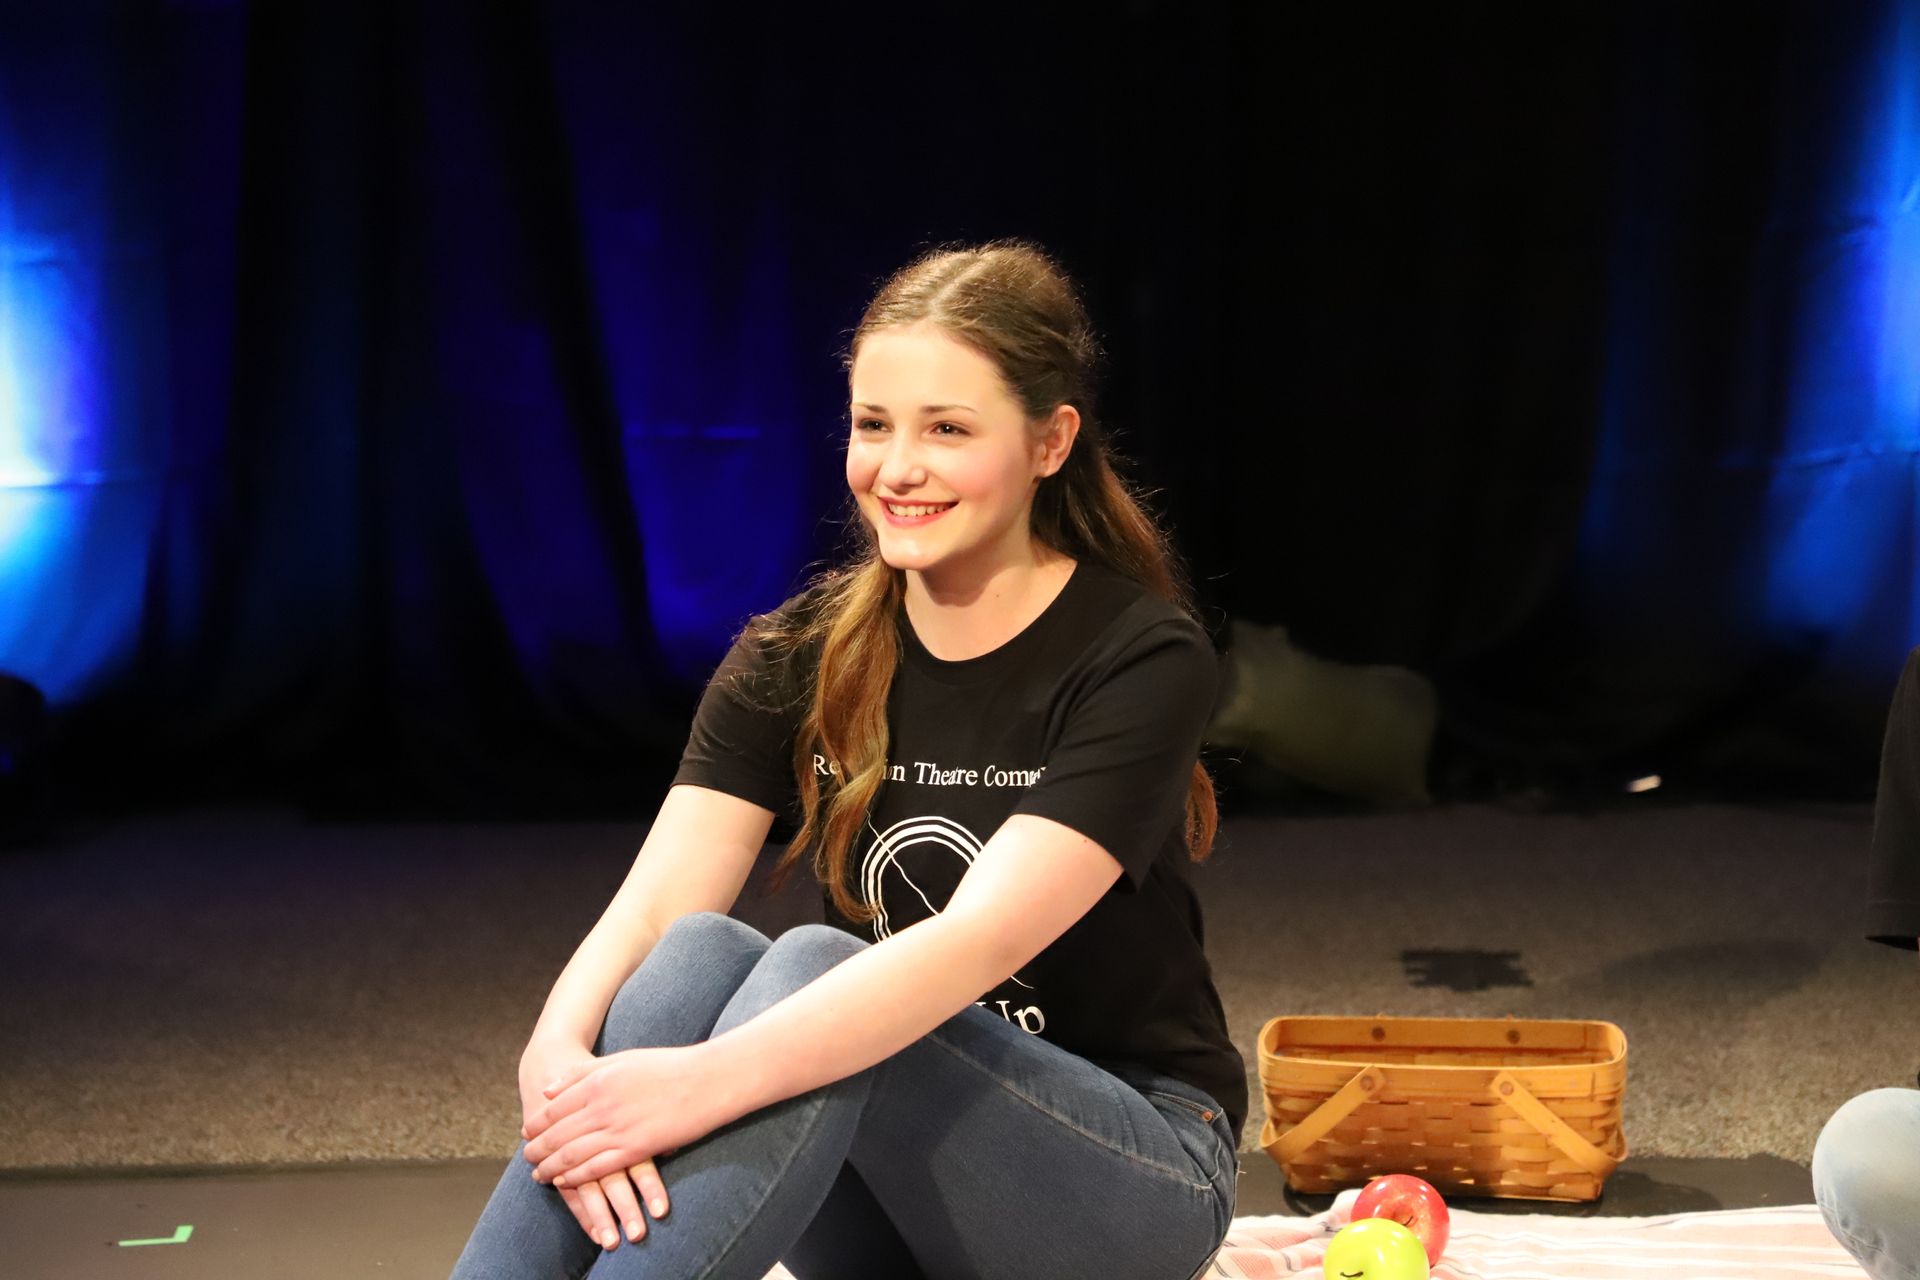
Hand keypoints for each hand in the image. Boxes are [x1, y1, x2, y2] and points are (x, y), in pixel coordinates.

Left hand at [519, 1038, 670, 1249]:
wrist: (706, 1080)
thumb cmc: (668, 1065)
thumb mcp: (620, 1060)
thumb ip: (582, 1074)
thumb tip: (549, 1089)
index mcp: (597, 1081)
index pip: (554, 1108)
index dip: (537, 1123)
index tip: (528, 1133)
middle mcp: (601, 1105)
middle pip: (557, 1133)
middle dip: (537, 1149)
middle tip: (527, 1158)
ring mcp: (617, 1129)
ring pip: (571, 1154)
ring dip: (550, 1167)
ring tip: (539, 1174)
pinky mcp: (635, 1149)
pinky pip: (597, 1168)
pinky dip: (576, 1176)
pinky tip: (565, 1182)